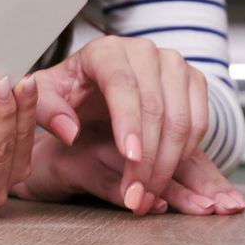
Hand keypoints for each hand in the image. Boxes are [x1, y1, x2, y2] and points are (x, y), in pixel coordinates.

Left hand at [33, 36, 244, 213]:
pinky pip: (199, 123)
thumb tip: (69, 131)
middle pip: (155, 107)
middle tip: (135, 193)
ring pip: (182, 118)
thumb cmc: (70, 89)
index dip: (129, 124)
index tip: (130, 158)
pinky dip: (184, 154)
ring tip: (147, 192)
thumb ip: (48, 111)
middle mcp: (144, 52)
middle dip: (147, 158)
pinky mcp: (193, 80)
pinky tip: (164, 175)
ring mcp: (173, 64)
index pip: (122, 86)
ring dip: (168, 163)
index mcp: (105, 51)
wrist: (95, 81)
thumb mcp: (46, 97)